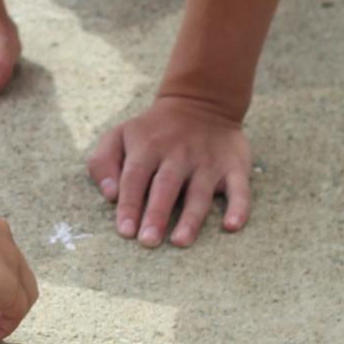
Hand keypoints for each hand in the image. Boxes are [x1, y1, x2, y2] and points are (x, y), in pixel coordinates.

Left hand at [86, 95, 251, 247]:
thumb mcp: (119, 135)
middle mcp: (178, 154)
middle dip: (156, 214)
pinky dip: (239, 207)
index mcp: (147, 147)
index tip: (125, 231)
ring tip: (180, 241)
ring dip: (191, 218)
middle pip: (165, 186)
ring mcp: (208, 161)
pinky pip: (239, 188)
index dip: (129, 205)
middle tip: (148, 241)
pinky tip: (232, 225)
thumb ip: (104, 162)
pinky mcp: (234, 167)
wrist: (200, 102)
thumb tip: (109, 194)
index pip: (134, 178)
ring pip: (199, 192)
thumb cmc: (151, 131)